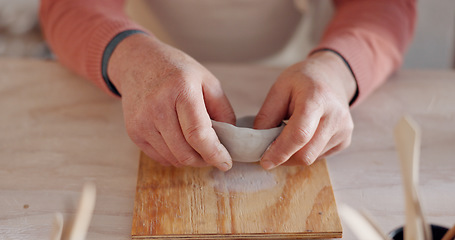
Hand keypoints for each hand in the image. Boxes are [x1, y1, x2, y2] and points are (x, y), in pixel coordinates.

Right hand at [108, 34, 234, 170]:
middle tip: (214, 155)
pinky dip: (175, 157)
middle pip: (185, 152)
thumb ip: (223, 111)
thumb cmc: (177, 71)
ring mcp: (142, 121)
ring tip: (197, 146)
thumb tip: (230, 140)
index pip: (198, 133)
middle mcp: (158, 106)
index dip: (214, 153)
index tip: (226, 163)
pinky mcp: (134, 132)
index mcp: (180, 90)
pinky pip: (160, 157)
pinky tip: (180, 142)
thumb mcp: (208, 81)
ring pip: (173, 158)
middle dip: (204, 160)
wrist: (138, 63)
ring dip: (190, 159)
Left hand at [254, 51, 356, 168]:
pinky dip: (305, 151)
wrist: (331, 76)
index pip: (299, 134)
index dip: (280, 151)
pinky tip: (304, 135)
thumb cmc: (302, 80)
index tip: (265, 161)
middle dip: (284, 158)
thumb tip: (258, 143)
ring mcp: (343, 130)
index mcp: (317, 99)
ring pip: (312, 158)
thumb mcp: (279, 88)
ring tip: (288, 134)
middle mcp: (336, 116)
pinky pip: (319, 156)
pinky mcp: (345, 141)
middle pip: (306, 153)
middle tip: (270, 150)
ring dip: (294, 154)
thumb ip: (267, 115)